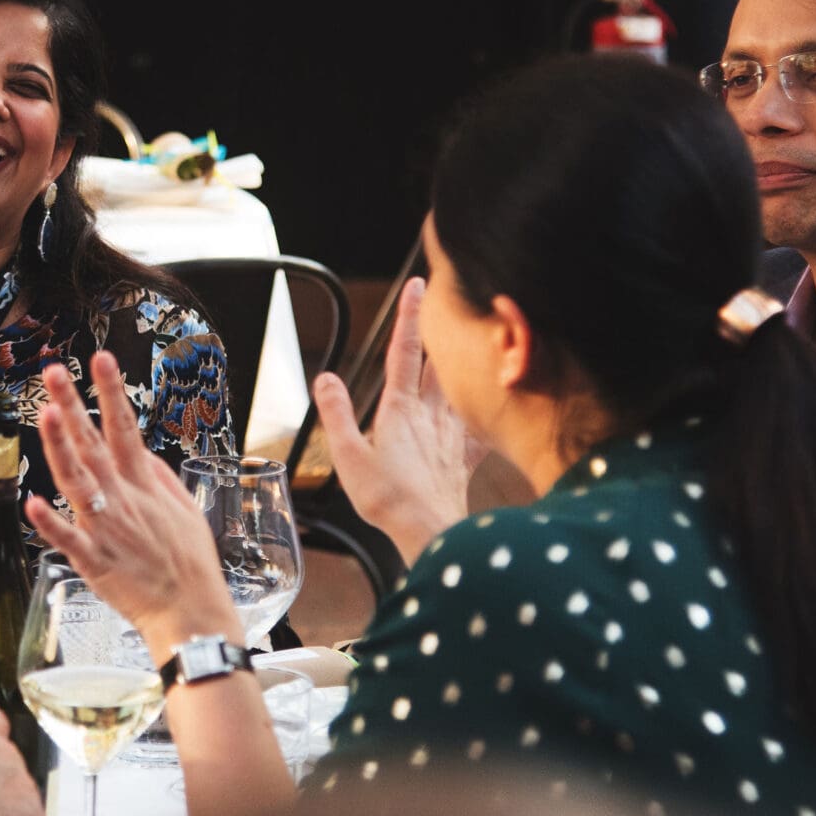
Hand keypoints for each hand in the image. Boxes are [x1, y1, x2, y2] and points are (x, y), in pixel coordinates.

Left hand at [23, 351, 241, 663]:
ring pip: (76, 480)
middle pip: (92, 444)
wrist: (191, 612)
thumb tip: (140, 451)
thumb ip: (158, 478)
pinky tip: (30, 503)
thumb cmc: (190, 564)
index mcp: (143, 485)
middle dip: (73, 405)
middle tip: (53, 372)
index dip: (112, 391)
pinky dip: (48, 522)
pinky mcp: (94, 560)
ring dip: (60, 447)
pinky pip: (67, 538)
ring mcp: (106, 527)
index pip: (125, 427)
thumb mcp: (184, 510)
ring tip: (46, 413)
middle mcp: (122, 499)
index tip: (101, 359)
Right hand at [312, 276, 474, 564]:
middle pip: (438, 362)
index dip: (410, 316)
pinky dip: (482, 414)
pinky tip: (489, 413)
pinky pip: (477, 429)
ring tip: (465, 343)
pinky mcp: (463, 458)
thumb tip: (325, 377)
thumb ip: (337, 412)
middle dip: (440, 329)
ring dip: (460, 362)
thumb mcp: (348, 455)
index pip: (404, 351)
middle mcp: (431, 415)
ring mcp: (451, 435)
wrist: (429, 531)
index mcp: (400, 409)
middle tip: (446, 302)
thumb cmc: (388, 499)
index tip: (416, 284)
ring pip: (459, 388)